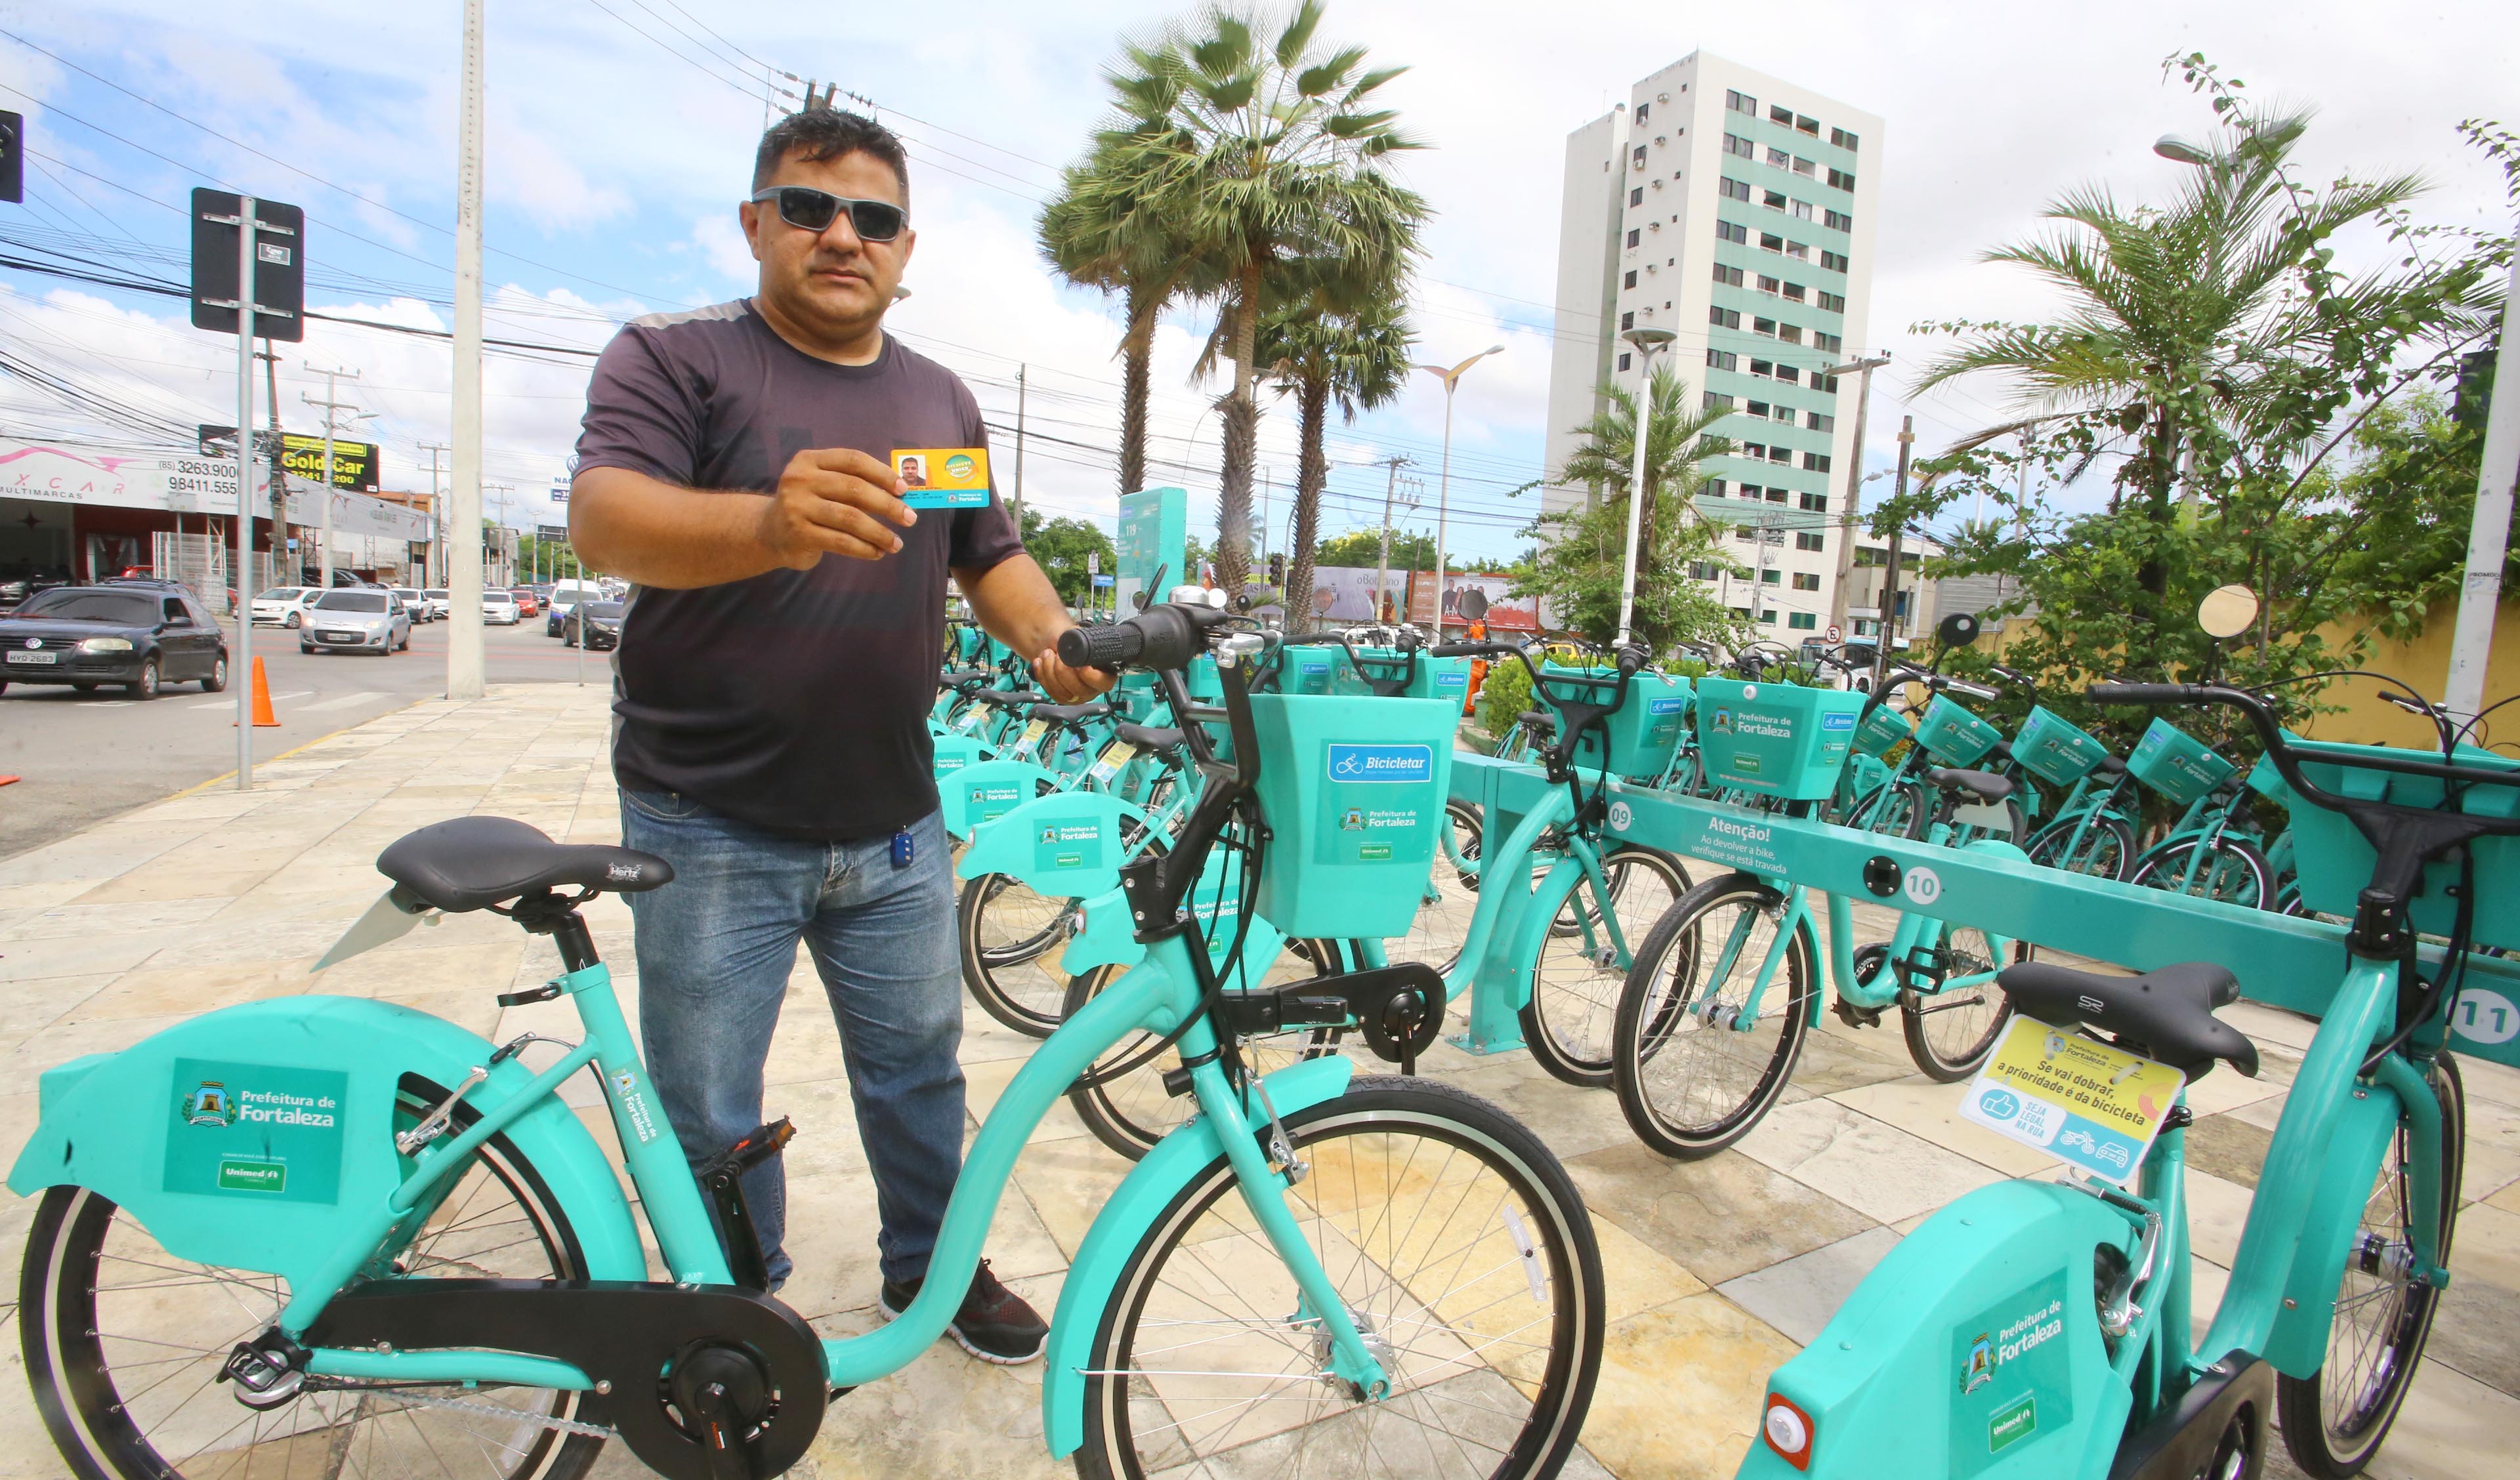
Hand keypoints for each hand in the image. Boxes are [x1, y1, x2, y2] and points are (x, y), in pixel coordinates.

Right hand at [758, 448, 914, 567]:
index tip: (904, 489)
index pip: (853, 460)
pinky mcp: (799, 533)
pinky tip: (877, 552)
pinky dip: (863, 548)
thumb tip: (900, 493)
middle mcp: (800, 479)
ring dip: (879, 532)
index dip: (881, 473)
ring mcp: (797, 506)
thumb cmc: (810, 505)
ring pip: (850, 518)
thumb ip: (852, 482)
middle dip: (887, 505)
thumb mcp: (823, 484)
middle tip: (910, 518)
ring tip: (896, 543)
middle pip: (854, 489)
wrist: (769, 532)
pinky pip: (840, 541)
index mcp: (810, 460)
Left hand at [1033, 642, 1115, 703]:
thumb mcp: (1078, 636)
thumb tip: (1074, 648)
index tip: (1081, 666)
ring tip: (1047, 654)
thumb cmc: (1072, 640)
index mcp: (1105, 673)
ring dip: (1050, 671)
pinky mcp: (1062, 697)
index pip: (1104, 683)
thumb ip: (1079, 642)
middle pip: (1079, 690)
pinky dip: (1042, 676)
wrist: (1058, 644)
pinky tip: (1040, 663)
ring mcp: (1077, 695)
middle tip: (1057, 655)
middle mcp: (1093, 687)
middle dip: (1063, 671)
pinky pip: (1051, 692)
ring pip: (1063, 693)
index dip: (1091, 676)